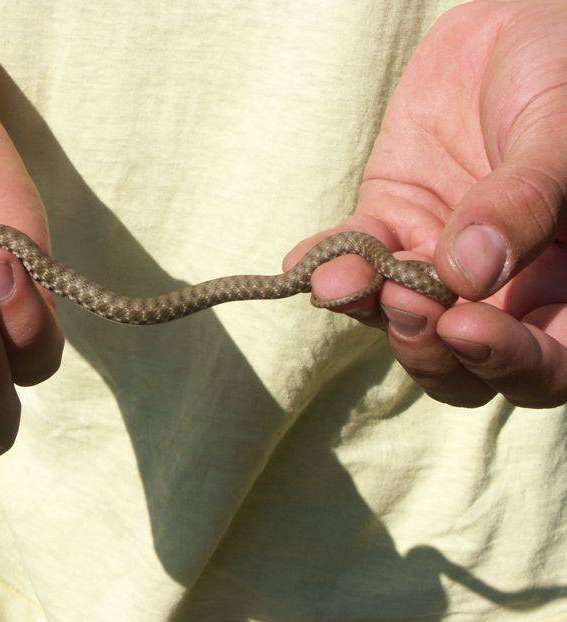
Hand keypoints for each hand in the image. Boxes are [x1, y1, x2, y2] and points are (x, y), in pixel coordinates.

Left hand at [285, 0, 566, 407]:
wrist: (514, 25)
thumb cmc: (565, 72)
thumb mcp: (561, 134)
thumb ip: (525, 203)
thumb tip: (470, 273)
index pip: (547, 360)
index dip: (507, 362)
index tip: (464, 325)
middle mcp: (507, 287)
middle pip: (464, 364)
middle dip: (429, 348)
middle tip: (407, 304)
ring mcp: (441, 260)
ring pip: (402, 323)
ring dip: (371, 312)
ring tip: (344, 282)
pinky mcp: (391, 223)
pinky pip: (355, 259)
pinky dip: (328, 265)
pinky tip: (303, 265)